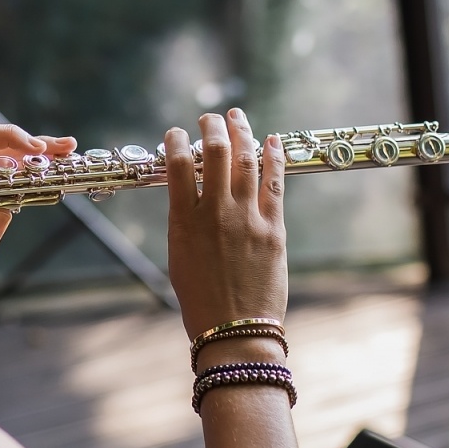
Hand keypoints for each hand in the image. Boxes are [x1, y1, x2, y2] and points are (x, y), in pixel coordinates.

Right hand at [165, 109, 287, 339]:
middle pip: (214, 153)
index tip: (175, 134)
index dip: (174, 142)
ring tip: (236, 117)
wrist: (234, 330)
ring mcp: (246, 218)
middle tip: (210, 118)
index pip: (175, 166)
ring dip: (241, 132)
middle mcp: (214, 214)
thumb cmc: (201, 301)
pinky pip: (274, 182)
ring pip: (245, 160)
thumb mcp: (179, 258)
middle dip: (211, 128)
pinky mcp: (273, 228)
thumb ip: (185, 223)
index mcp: (183, 223)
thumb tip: (191, 195)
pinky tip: (271, 140)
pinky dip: (273, 156)